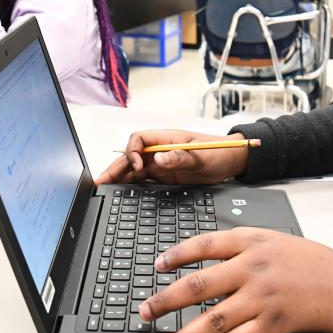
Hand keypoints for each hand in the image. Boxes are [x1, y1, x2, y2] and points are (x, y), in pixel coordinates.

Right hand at [94, 130, 249, 185]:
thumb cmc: (218, 151)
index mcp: (166, 138)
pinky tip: (123, 194)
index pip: (139, 139)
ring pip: (134, 169)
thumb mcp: (201, 155)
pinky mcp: (165, 176)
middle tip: (100, 181)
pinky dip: (132, 186)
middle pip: (131, 156)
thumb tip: (159, 159)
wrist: (232, 161)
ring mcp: (161, 164)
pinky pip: (144, 180)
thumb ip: (180, 157)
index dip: (132, 152)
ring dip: (120, 178)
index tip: (137, 165)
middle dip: (115, 168)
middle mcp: (160, 150)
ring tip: (104, 188)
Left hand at [139, 228, 332, 332]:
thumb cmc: (311, 262)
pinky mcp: (271, 325)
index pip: (204, 245)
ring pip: (211, 321)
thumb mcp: (274, 238)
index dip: (176, 255)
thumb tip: (202, 255)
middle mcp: (252, 269)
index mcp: (251, 242)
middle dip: (166, 301)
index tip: (157, 265)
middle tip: (144, 311)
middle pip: (199, 285)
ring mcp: (261, 299)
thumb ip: (240, 245)